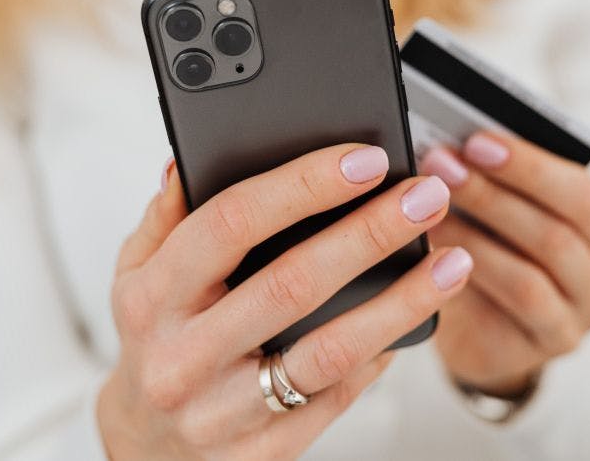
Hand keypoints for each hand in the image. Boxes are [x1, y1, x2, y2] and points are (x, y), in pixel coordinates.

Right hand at [98, 144, 471, 459]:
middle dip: (370, 232)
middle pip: (292, 284)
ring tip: (452, 261)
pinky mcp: (264, 452)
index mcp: (151, 298)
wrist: (148, 449)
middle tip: (425, 197)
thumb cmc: (156, 341)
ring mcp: (223, 412)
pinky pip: (338, 397)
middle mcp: (183, 356)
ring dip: (401, 301)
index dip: (303, 185)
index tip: (365, 159)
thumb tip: (192, 159)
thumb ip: (168, 216)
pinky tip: (416, 316)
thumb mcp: (137, 273)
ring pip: (329, 351)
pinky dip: (382, 353)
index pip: (231, 223)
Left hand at [420, 132, 589, 396]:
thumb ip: (491, 179)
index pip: (580, 193)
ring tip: (427, 208)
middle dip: (492, 194)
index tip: (475, 140)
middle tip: (441, 165)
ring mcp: (575, 321)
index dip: (528, 165)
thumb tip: (452, 144)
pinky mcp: (542, 351)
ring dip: (473, 237)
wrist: (477, 330)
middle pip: (556, 233)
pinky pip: (506, 316)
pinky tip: (432, 257)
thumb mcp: (496, 213)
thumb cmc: (490, 251)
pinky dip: (469, 278)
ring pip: (530, 276)